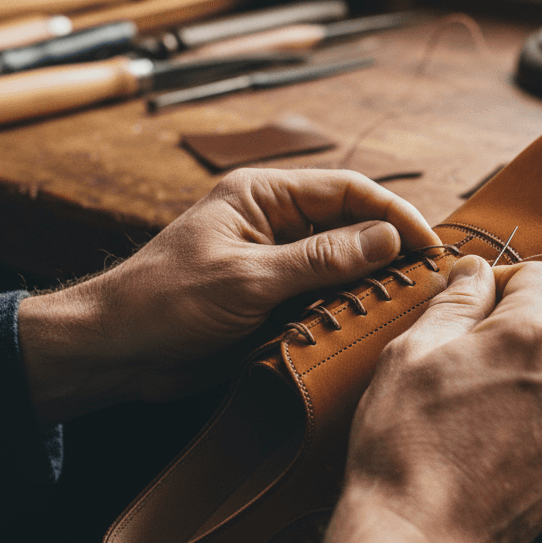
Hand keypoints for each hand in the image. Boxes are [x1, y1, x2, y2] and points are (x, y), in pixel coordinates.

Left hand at [17, 168, 439, 424]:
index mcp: (264, 194)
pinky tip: (368, 323)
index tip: (430, 246)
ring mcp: (273, 259)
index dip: (395, 215)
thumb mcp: (248, 280)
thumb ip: (321, 259)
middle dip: (389, 246)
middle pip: (350, 222)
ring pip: (341, 260)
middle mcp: (274, 220)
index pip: (348, 190)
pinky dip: (346, 306)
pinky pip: (322, 293)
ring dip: (370, 280)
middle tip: (429, 279)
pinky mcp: (271, 296)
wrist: (112, 352)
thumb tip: (388, 237)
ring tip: (407, 302)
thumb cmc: (163, 302)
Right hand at [322, 255, 541, 542]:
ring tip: (480, 398)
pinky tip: (494, 433)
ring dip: (536, 369)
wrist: (417, 538)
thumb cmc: (406, 443)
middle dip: (524, 322)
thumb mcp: (413, 350)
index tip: (477, 301)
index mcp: (537, 336)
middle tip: (471, 350)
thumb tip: (475, 271)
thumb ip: (457, 299)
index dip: (508, 279)